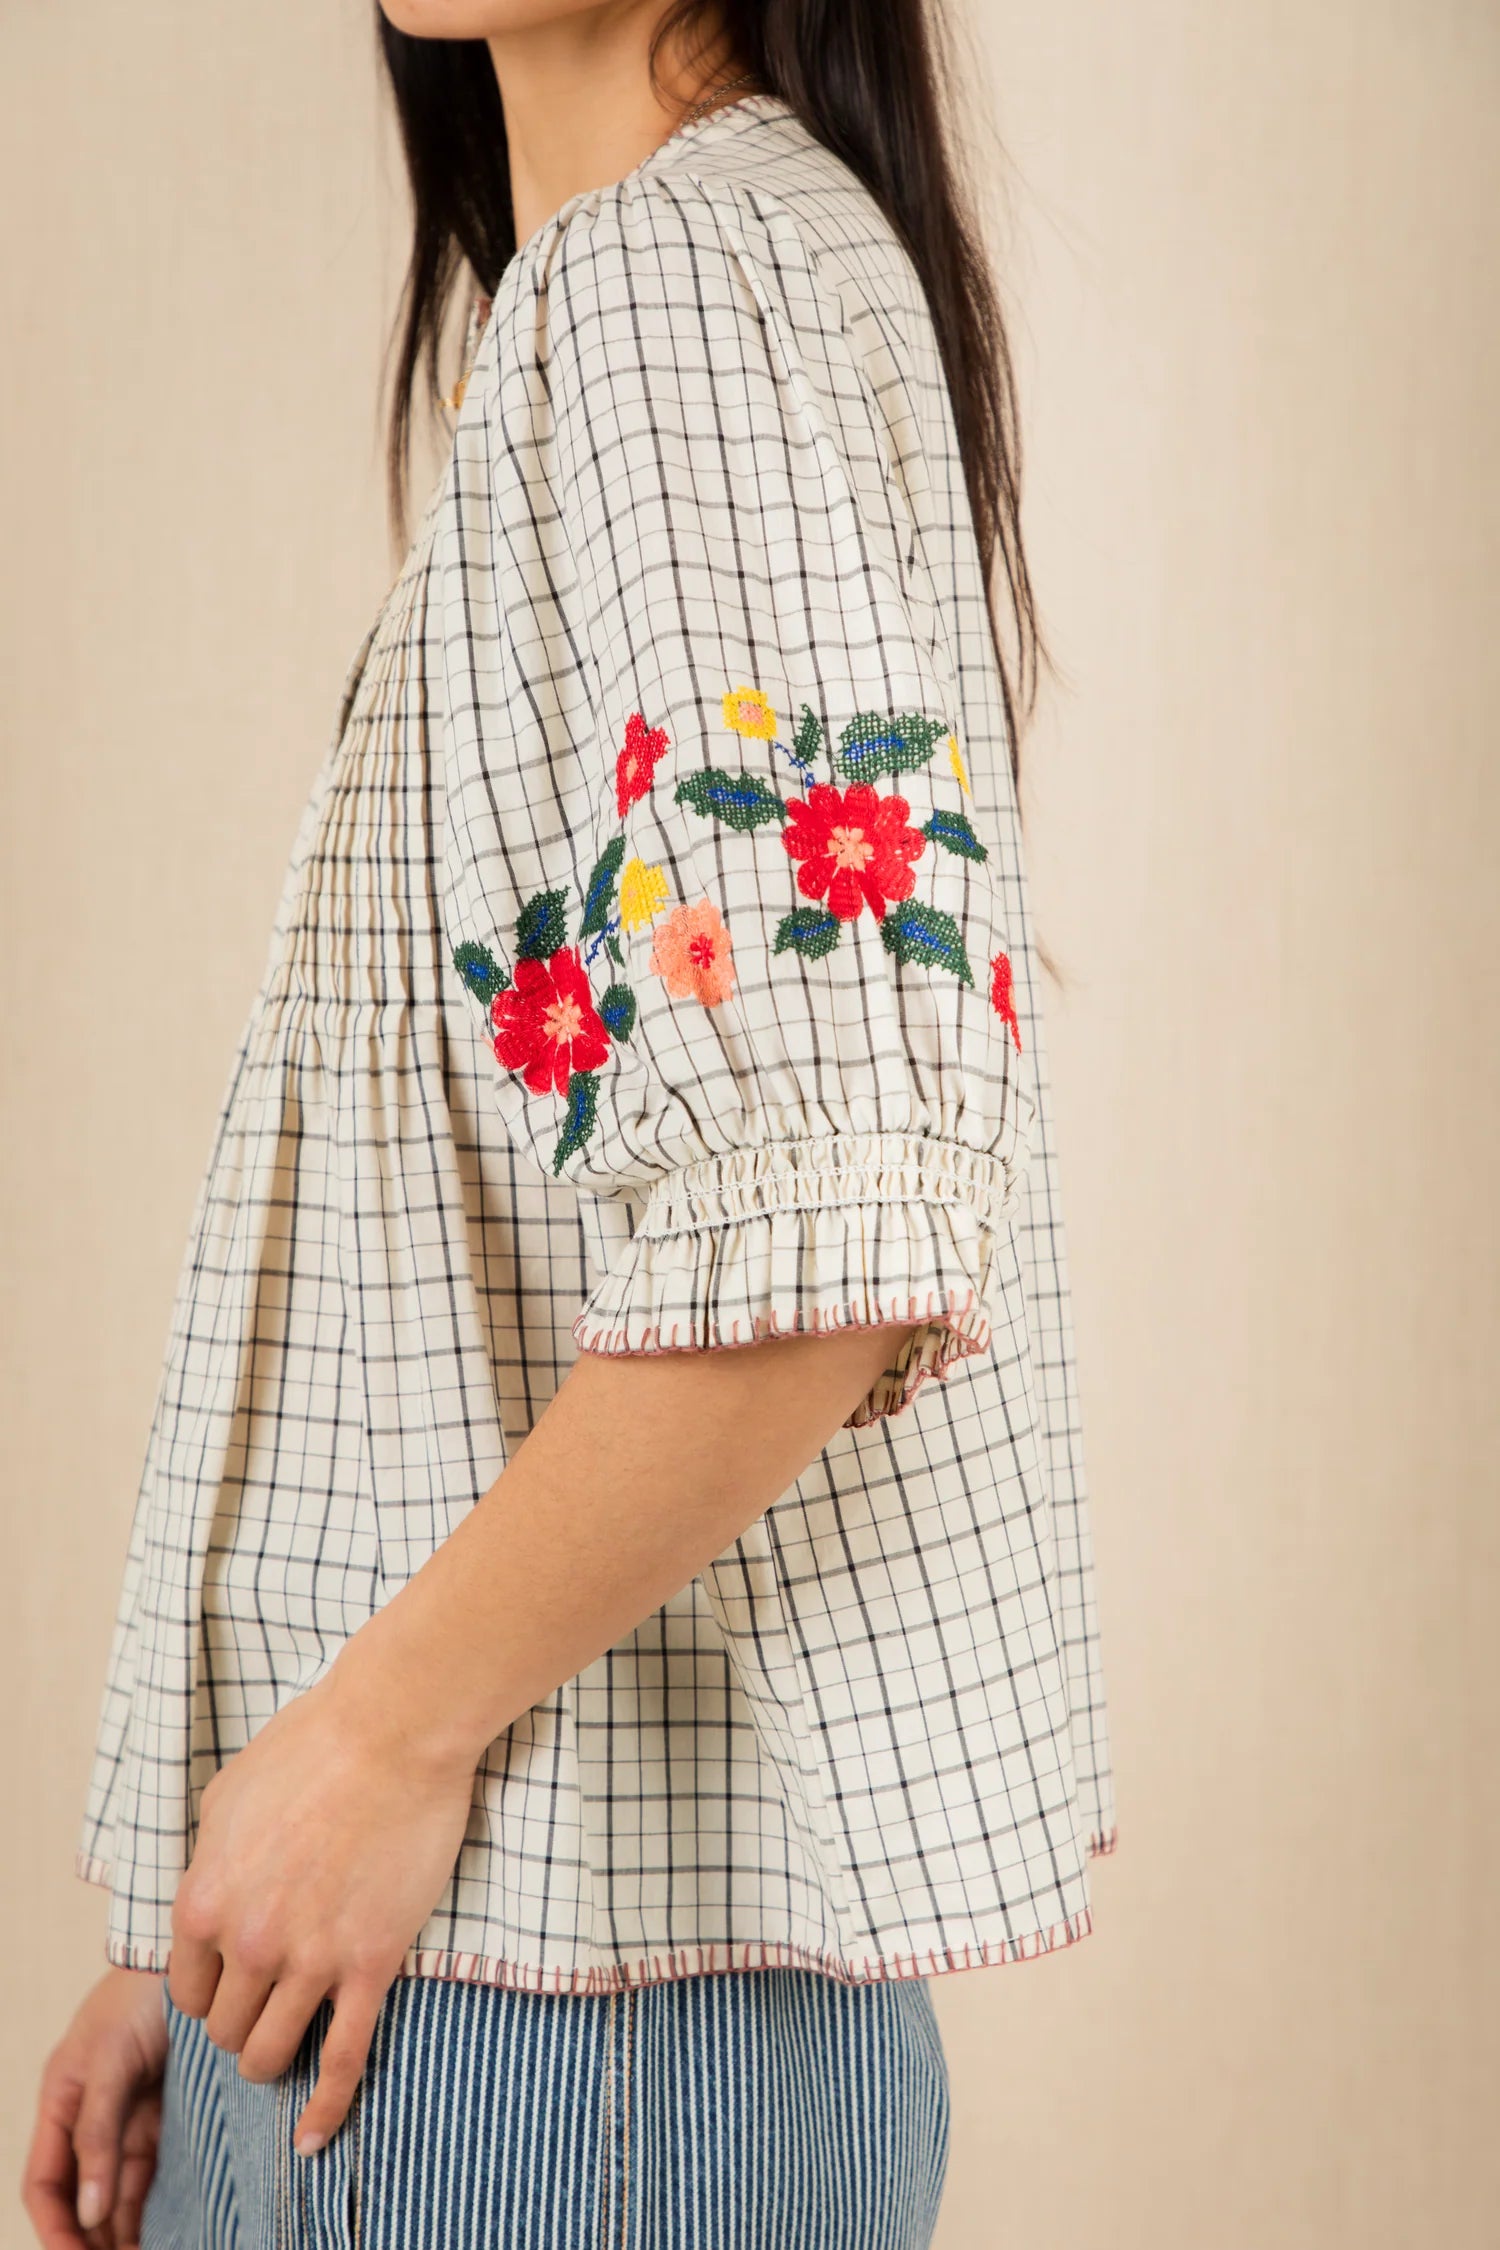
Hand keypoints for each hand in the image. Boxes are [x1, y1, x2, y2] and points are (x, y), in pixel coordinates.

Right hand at [22, 1966, 166, 2249]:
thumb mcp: (109, 2062)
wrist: (193, 1958)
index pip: (46, 2184)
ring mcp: (126, 2118)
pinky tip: (164, 2236)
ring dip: (121, 2233)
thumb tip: (90, 2211)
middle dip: (90, 2242)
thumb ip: (98, 2133)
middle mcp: (89, 2118)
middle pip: (80, 2197)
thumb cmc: (140, 1998)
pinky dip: (150, 2208)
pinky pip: (149, 2175)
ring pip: (115, 2193)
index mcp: (60, 2102)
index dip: (56, 2229)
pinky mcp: (164, 2115)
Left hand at [166, 1666, 475, 2155]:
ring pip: (271, 2054)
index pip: (188, 1990)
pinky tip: (313, 2138)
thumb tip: (212, 1890)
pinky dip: (326, 2109)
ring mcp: (312, 1958)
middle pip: (226, 2029)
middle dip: (242, 2024)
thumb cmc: (315, 1744)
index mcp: (206, 1900)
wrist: (395, 1729)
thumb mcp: (229, 1793)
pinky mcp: (371, 1963)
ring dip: (273, 2061)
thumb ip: (210, 1856)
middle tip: (268, 2006)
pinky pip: (344, 2060)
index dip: (210, 1992)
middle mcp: (250, 1941)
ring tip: (288, 2049)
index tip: (233, 1984)